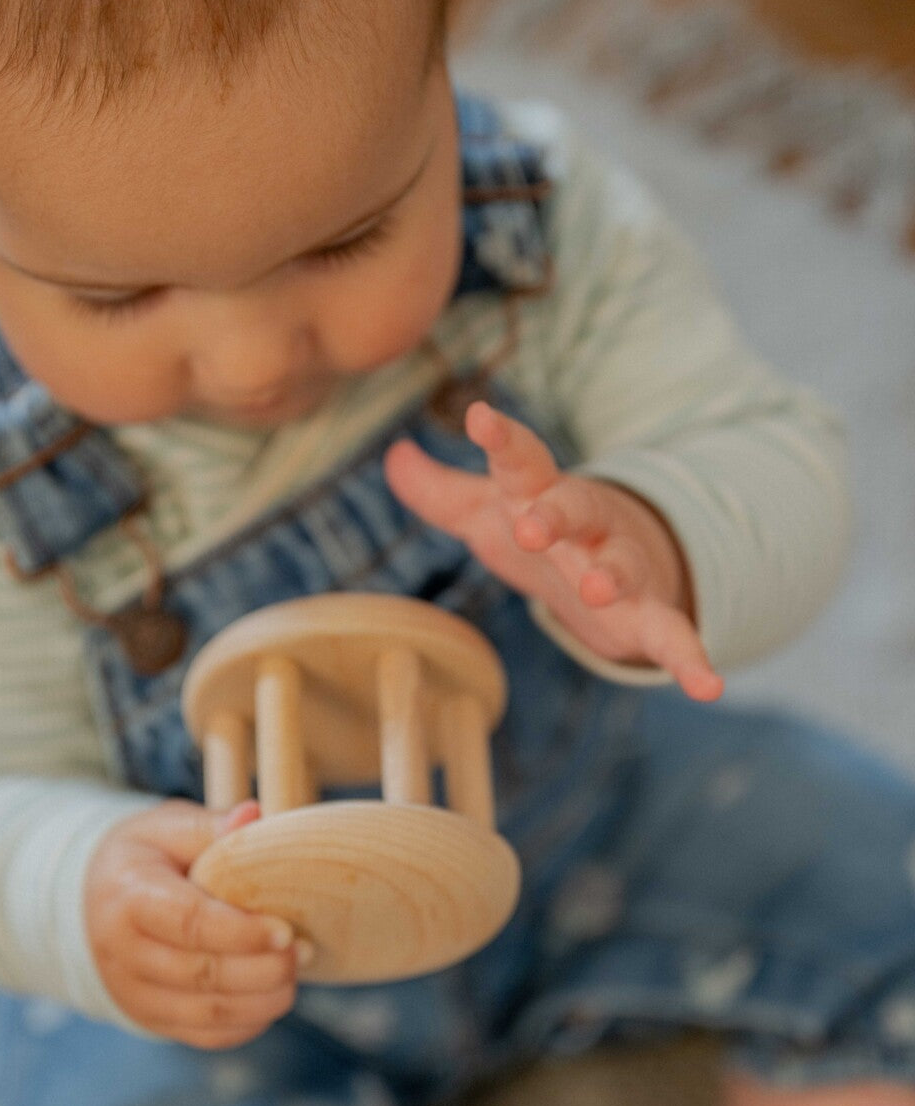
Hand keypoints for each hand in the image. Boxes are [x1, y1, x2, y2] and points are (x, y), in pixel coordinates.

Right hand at [85, 799, 312, 1048]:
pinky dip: (245, 1023)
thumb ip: (212, 826)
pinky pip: (202, 1035)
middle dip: (262, 969)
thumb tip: (254, 816)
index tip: (286, 931)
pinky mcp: (147, 1017)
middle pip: (201, 974)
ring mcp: (131, 992)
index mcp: (128, 896)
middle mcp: (121, 953)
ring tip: (295, 974)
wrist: (93, 896)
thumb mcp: (168, 826)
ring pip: (205, 1014)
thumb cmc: (146, 854)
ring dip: (261, 1000)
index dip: (242, 932)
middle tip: (303, 951)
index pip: (190, 923)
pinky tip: (272, 997)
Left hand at [384, 401, 723, 701]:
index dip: (502, 440)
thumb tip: (395, 455)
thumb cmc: (542, 530)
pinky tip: (709, 687)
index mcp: (542, 494)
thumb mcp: (489, 510)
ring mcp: (622, 566)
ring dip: (610, 577)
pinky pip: (675, 634)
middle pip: (573, 509)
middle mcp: (587, 524)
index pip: (521, 461)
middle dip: (553, 515)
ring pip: (620, 566)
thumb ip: (440, 492)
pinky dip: (693, 659)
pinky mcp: (649, 615)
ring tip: (596, 591)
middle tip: (527, 527)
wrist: (616, 565)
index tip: (482, 418)